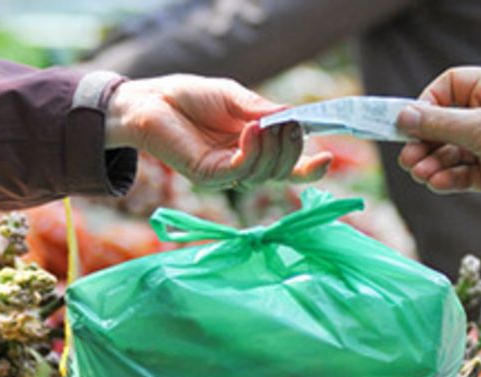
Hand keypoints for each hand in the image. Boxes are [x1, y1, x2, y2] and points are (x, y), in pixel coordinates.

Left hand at [105, 75, 332, 188]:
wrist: (152, 101)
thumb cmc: (192, 97)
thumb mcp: (235, 98)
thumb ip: (262, 111)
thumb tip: (293, 118)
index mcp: (254, 148)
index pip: (289, 167)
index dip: (310, 168)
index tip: (328, 157)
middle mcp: (242, 165)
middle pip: (281, 172)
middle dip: (293, 149)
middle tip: (292, 124)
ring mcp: (225, 173)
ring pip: (264, 174)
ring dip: (273, 147)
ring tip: (268, 123)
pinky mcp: (207, 176)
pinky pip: (240, 170)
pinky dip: (252, 150)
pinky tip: (250, 130)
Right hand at [394, 67, 480, 206]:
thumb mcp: (478, 128)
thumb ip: (437, 123)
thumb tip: (402, 116)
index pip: (450, 87)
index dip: (428, 104)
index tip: (410, 123)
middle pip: (445, 123)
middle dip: (425, 143)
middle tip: (407, 158)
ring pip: (451, 151)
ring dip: (433, 163)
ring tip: (421, 174)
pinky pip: (462, 171)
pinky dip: (448, 177)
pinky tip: (437, 182)